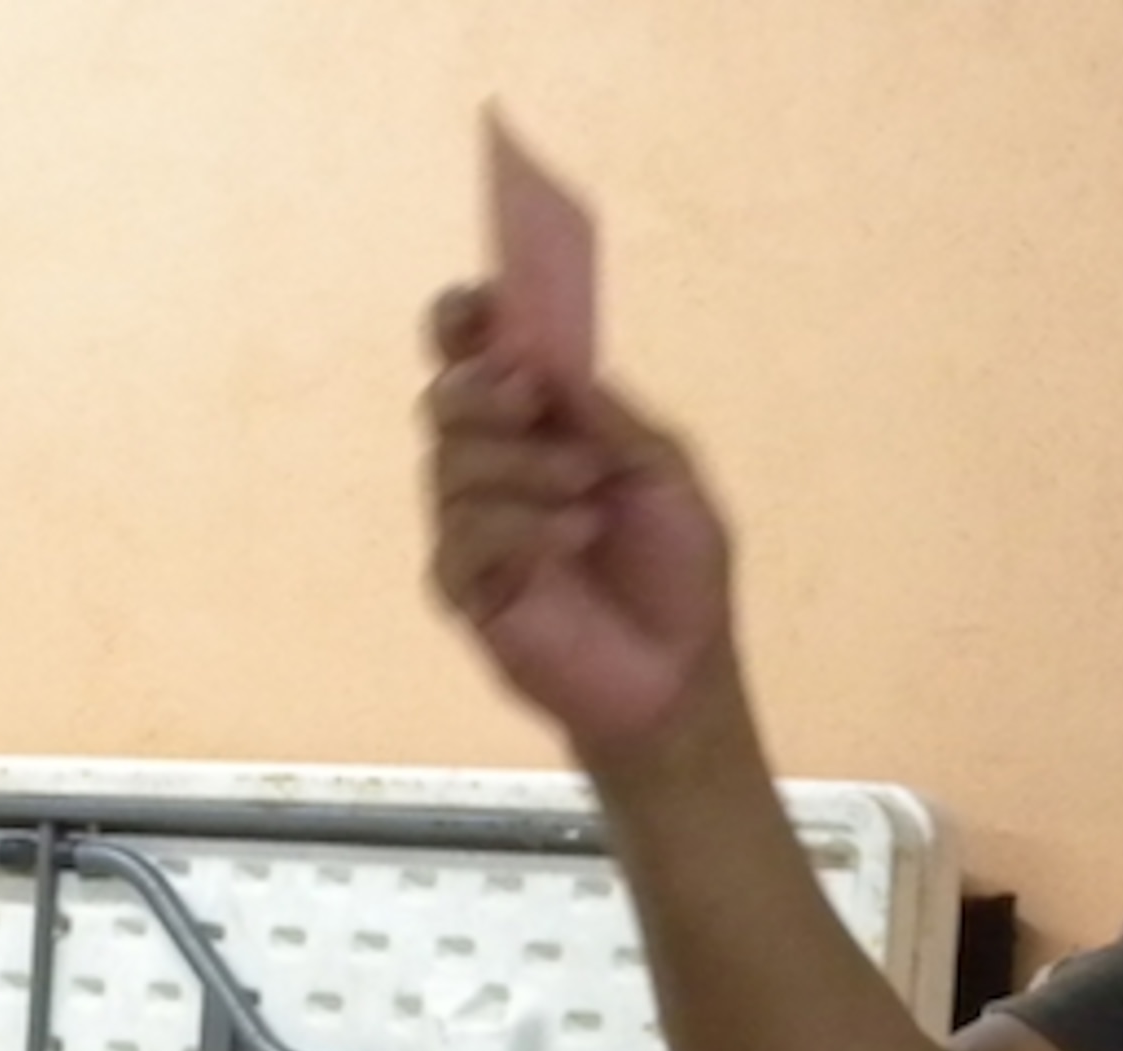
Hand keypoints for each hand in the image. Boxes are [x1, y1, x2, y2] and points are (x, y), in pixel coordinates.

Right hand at [424, 284, 736, 758]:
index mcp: (538, 428)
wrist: (678, 676)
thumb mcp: (666, 472)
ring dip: (521, 466)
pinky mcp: (464, 590)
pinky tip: (573, 539)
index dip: (463, 320)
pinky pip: (460, 538)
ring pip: (449, 466)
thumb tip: (551, 362)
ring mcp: (471, 530)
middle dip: (481, 390)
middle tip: (530, 397)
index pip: (474, 358)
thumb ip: (609, 415)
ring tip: (589, 491)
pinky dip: (518, 528)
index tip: (480, 302)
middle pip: (444, 400)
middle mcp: (493, 469)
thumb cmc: (677, 575)